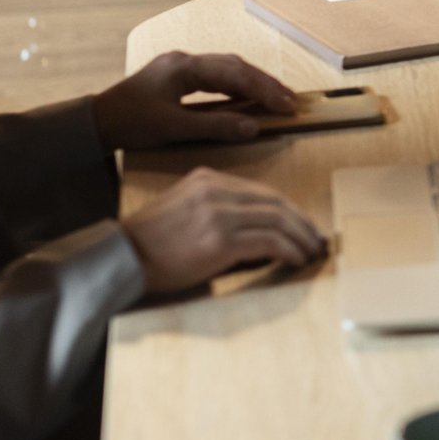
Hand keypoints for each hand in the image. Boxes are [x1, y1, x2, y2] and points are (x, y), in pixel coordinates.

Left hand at [92, 53, 297, 150]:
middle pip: (235, 65)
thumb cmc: (130, 124)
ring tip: (275, 97)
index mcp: (184, 67)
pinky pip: (214, 74)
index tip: (288, 105)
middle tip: (291, 101)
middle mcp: (184, 59)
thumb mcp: (173, 128)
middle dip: (265, 83)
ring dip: (252, 82)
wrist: (94, 121)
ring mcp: (179, 65)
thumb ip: (215, 126)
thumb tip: (253, 127)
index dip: (265, 90)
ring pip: (226, 67)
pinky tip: (245, 95)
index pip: (235, 74)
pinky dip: (235, 84)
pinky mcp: (175, 75)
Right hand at [120, 168, 328, 293]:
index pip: (261, 192)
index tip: (303, 225)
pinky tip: (297, 260)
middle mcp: (215, 191)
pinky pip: (269, 242)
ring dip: (301, 238)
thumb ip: (216, 211)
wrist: (120, 260)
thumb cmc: (149, 246)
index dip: (288, 209)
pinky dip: (289, 250)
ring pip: (277, 221)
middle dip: (302, 222)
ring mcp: (217, 214)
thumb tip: (259, 232)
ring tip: (312, 252)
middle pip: (275, 202)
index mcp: (206, 179)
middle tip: (317, 239)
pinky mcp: (219, 241)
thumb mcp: (183, 212)